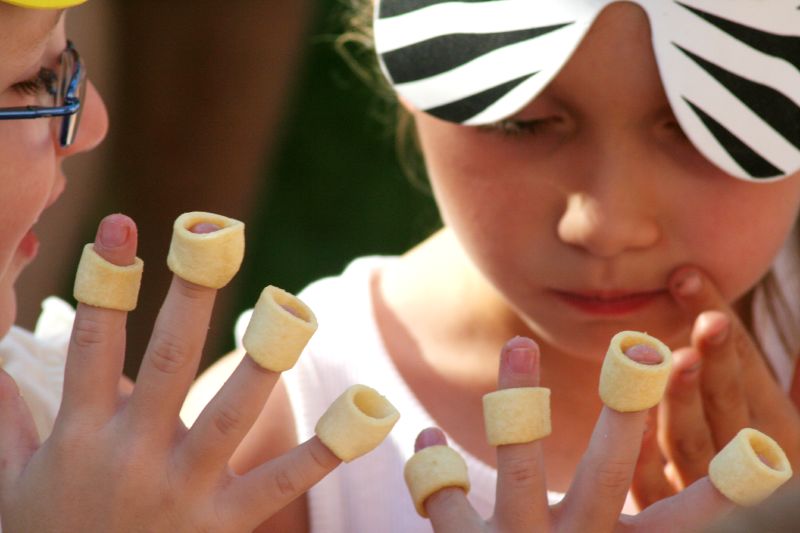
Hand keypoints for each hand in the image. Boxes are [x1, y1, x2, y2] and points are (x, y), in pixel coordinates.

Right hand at [0, 214, 340, 531]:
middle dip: (190, 295)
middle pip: (167, 360)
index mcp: (81, 437)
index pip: (93, 344)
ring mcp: (184, 488)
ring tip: (290, 310)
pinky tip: (366, 415)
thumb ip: (3, 421)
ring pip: (231, 411)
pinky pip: (281, 480)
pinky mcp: (224, 523)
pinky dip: (325, 449)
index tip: (123, 225)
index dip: (106, 281)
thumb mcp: (8, 484)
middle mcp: (135, 454)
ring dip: (262, 358)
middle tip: (213, 239)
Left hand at [412, 337, 730, 532]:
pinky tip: (429, 441)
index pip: (680, 521)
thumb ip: (643, 522)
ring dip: (518, 400)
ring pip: (520, 468)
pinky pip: (446, 504)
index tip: (751, 451)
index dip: (716, 491)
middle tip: (639, 353)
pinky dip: (433, 468)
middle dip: (622, 415)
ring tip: (520, 343)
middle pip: (605, 475)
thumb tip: (714, 479)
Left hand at [632, 267, 799, 508]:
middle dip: (717, 360)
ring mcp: (707, 490)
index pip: (746, 368)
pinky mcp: (671, 518)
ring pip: (693, 442)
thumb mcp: (784, 429)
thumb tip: (798, 337)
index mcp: (775, 430)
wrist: (753, 522)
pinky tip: (636, 427)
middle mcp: (744, 457)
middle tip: (706, 320)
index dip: (721, 327)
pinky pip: (655, 487)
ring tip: (677, 362)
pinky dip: (647, 459)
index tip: (687, 277)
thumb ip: (793, 385)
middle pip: (725, 402)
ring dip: (685, 403)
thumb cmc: (769, 474)